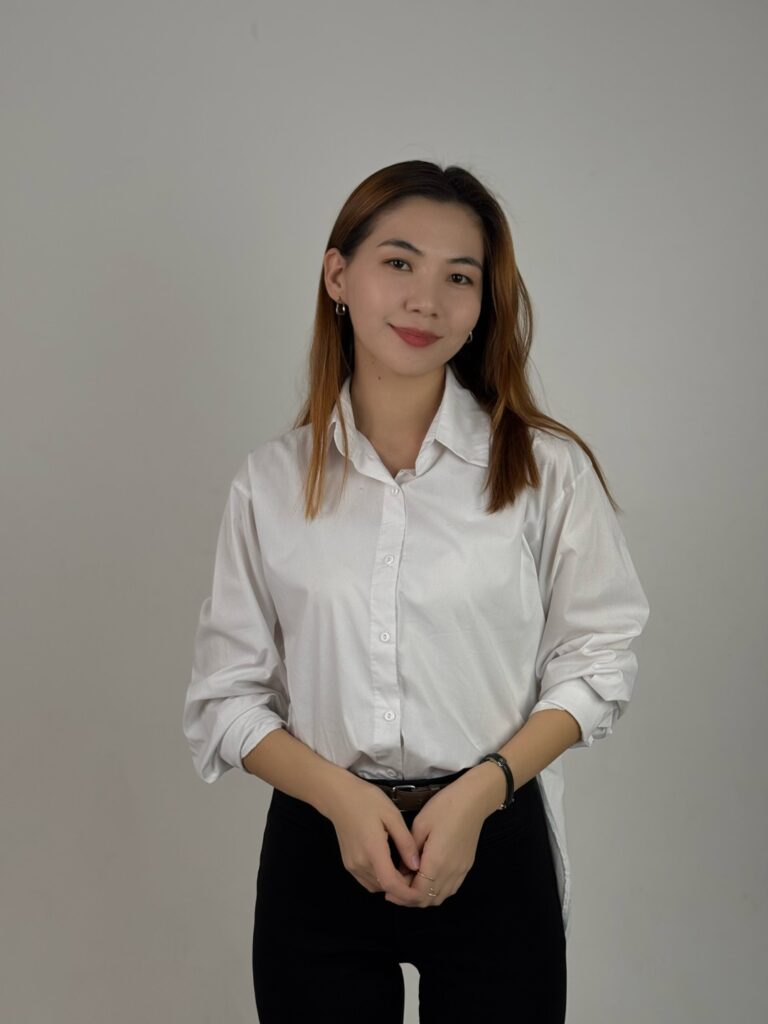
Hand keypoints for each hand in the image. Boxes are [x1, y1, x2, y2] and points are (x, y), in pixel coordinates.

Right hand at [323, 775, 430, 906]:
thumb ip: (405, 842)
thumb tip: (417, 866)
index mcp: (372, 850)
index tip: (421, 892)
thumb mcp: (392, 815)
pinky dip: (380, 880)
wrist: (338, 796)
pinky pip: (367, 881)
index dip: (407, 893)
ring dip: (391, 884)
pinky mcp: (348, 865)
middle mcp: (360, 863)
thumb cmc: (367, 800)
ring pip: (376, 886)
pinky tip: (389, 866)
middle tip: (418, 874)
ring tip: (405, 870)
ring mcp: (352, 866)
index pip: (391, 883)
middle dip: (403, 888)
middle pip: (385, 887)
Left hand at [384, 779, 487, 907]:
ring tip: (408, 886)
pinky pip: (450, 889)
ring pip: (440, 897)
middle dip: (409, 899)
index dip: (401, 895)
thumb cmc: (444, 807)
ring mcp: (461, 871)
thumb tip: (401, 869)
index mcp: (436, 862)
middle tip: (394, 890)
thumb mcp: (420, 824)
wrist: (474, 800)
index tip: (388, 889)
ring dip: (423, 897)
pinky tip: (426, 881)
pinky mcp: (466, 867)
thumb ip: (409, 850)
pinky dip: (436, 891)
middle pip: (428, 899)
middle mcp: (450, 872)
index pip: (417, 893)